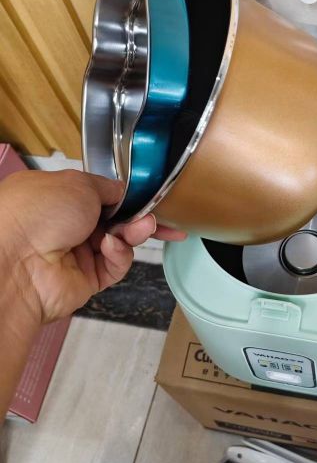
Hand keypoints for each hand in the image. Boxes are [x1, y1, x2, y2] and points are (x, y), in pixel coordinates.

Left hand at [0, 169, 185, 323]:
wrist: (17, 261)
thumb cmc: (40, 211)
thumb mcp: (79, 183)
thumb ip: (108, 188)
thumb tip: (123, 192)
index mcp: (57, 197)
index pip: (99, 195)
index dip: (126, 197)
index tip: (152, 198)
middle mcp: (64, 225)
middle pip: (114, 220)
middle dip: (137, 217)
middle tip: (153, 215)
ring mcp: (75, 254)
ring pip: (119, 242)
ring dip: (134, 233)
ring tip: (144, 227)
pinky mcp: (86, 280)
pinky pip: (114, 265)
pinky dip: (119, 254)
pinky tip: (112, 246)